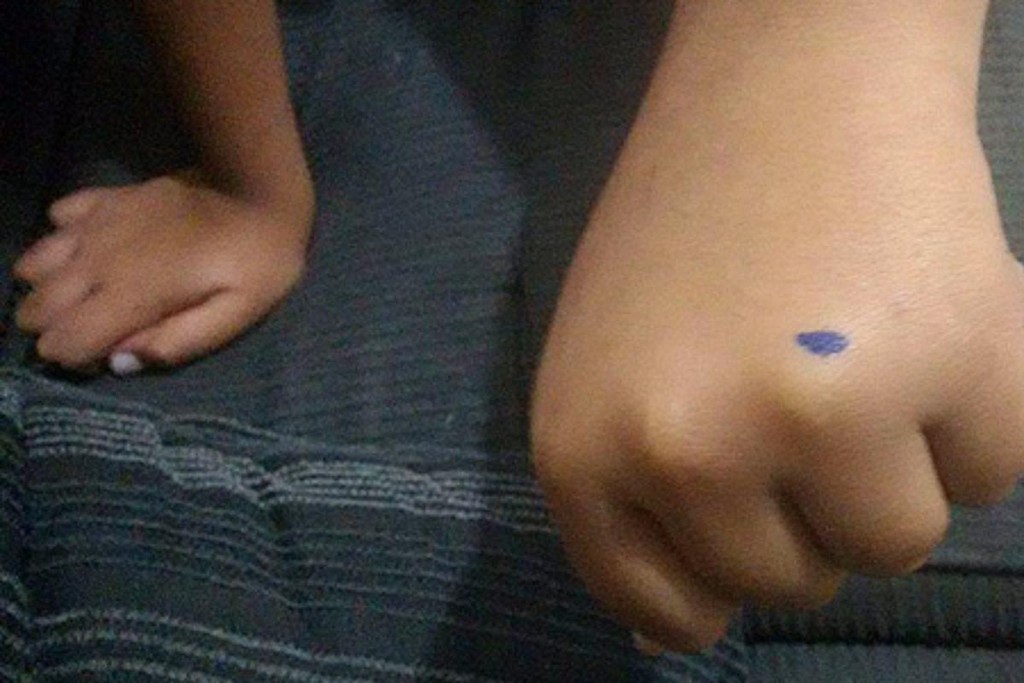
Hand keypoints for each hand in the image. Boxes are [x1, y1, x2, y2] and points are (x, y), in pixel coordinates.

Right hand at [13, 172, 311, 371]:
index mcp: (128, 297)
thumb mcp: (236, 314)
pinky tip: (97, 245)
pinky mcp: (105, 197)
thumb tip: (120, 361)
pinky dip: (65, 237)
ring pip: (32, 265)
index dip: (75, 359)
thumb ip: (178, 343)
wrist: (260, 186)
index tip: (104, 354)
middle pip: (34, 309)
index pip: (59, 344)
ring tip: (88, 292)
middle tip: (94, 328)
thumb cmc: (258, 259)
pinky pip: (57, 216)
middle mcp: (96, 261)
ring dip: (50, 285)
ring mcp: (95, 225)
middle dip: (53, 327)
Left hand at [531, 2, 1022, 652]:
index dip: (718, 576)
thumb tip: (666, 642)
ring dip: (895, 468)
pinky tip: (922, 322)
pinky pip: (990, 476)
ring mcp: (808, 416)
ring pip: (893, 547)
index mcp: (582, 454)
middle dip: (809, 507)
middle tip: (797, 388)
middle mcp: (680, 451)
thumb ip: (631, 504)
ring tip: (857, 352)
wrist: (784, 81)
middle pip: (789, 584)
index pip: (662, 608)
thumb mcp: (613, 372)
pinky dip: (975, 415)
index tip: (748, 516)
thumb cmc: (687, 230)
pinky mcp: (938, 367)